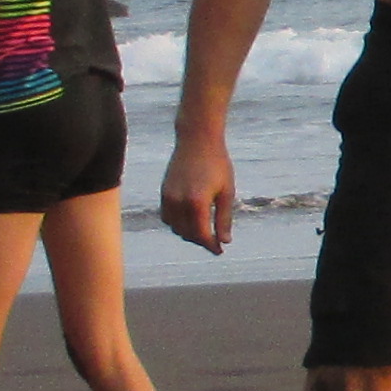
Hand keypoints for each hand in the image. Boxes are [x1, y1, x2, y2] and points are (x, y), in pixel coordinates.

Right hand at [159, 132, 235, 256]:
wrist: (197, 140)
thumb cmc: (217, 164)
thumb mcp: (227, 191)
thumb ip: (224, 218)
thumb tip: (224, 241)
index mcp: (197, 202)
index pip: (201, 235)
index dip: (211, 246)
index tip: (219, 251)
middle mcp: (179, 202)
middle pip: (187, 234)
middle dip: (201, 241)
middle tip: (215, 242)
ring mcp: (168, 197)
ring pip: (175, 228)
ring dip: (188, 234)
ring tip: (204, 232)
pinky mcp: (164, 192)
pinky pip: (167, 217)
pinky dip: (177, 224)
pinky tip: (190, 221)